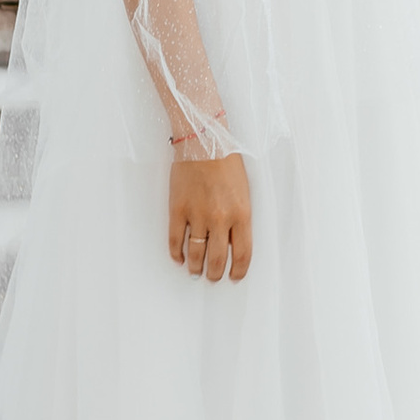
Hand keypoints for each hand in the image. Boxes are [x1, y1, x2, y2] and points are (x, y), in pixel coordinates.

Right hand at [168, 151, 252, 282]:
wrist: (204, 141)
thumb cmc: (227, 162)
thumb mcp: (244, 192)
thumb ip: (240, 218)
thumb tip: (232, 242)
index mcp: (241, 214)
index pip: (242, 254)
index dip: (238, 271)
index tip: (235, 277)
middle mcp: (220, 218)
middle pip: (217, 260)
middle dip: (215, 274)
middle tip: (213, 277)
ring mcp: (197, 215)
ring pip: (195, 254)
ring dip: (196, 268)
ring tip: (195, 272)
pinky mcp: (177, 210)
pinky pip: (175, 240)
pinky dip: (176, 253)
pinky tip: (179, 258)